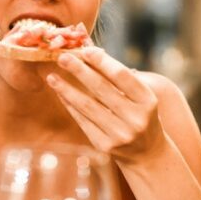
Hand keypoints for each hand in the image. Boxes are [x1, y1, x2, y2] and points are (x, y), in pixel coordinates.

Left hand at [45, 47, 164, 163]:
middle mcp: (135, 118)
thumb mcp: (138, 94)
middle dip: (79, 71)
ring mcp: (120, 134)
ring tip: (52, 77)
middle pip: (102, 89)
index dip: (102, 62)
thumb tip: (87, 46)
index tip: (84, 50)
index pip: (121, 76)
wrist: (148, 152)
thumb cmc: (140, 114)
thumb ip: (115, 73)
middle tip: (62, 57)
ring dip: (67, 89)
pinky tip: (60, 94)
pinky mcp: (105, 146)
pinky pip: (83, 121)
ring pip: (88, 106)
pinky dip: (70, 106)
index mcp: (147, 101)